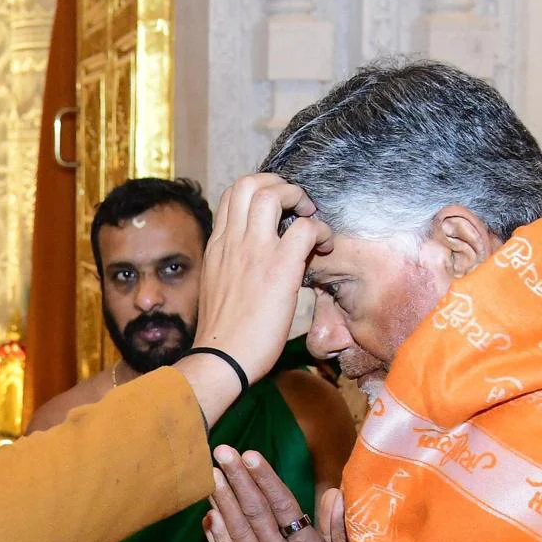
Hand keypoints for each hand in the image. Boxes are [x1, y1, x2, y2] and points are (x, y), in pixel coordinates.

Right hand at [188, 174, 327, 387]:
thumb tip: (248, 263)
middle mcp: (232, 241)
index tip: (277, 207)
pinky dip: (320, 230)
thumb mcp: (217, 288)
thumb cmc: (223, 334)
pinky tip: (324, 246)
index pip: (232, 196)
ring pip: (272, 194)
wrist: (220, 359)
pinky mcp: (278, 268)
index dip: (259, 190)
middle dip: (278, 183)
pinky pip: (305, 228)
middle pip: (248, 183)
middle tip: (296, 204)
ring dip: (298, 197)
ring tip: (309, 216)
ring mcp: (254, 251)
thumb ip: (230, 266)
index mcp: (217, 246)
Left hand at [204, 447, 370, 541]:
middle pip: (254, 510)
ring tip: (210, 475)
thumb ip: (336, 533)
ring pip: (236, 530)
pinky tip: (209, 517)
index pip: (283, 504)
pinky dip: (216, 536)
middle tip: (220, 451)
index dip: (264, 477)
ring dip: (222, 500)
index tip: (250, 455)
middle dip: (236, 478)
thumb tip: (334, 494)